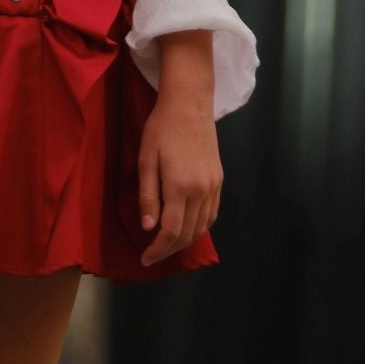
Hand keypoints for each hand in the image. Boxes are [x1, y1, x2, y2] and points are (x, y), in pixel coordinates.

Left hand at [136, 93, 223, 265]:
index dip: (157, 249)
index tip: (145, 258)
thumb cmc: (161, 128)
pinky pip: (212, 214)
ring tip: (167, 246)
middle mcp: (201, 191)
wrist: (189, 104)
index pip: (171, 231)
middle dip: (169, 249)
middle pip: (188, 233)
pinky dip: (200, 227)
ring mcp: (213, 186)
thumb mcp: (146, 160)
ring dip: (185, 241)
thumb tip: (148, 227)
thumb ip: (148, 195)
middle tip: (153, 255)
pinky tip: (188, 229)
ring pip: (202, 227)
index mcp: (180, 186)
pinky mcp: (219, 180)